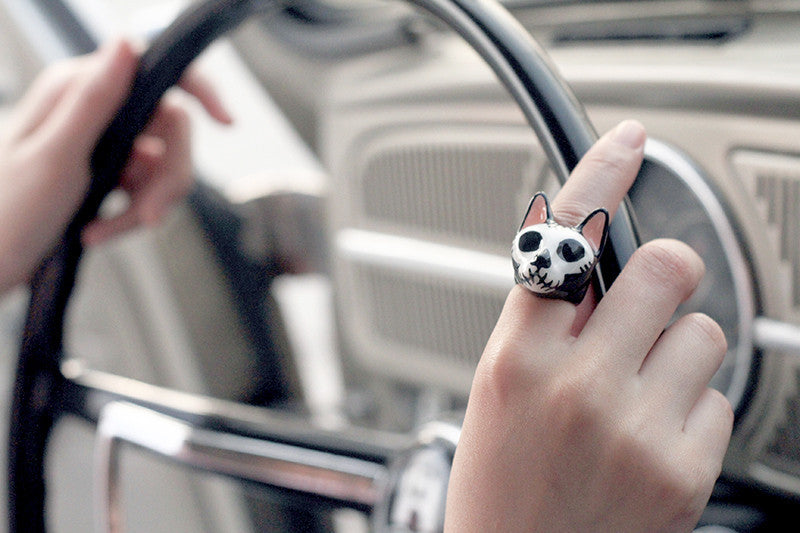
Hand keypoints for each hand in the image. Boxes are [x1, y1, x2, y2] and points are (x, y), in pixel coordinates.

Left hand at [0, 39, 230, 291]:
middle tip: (150, 215)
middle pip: (171, 128)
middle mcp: (93, 111)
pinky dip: (132, 213)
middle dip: (169, 176)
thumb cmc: (6, 215)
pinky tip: (102, 230)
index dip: (199, 90)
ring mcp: (101, 143)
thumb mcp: (57, 156)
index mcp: (77, 91)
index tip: (227, 122)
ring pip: (164, 162)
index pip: (154, 71)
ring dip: (150, 201)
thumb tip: (127, 45)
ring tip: (114, 228)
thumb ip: (94, 99)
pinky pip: (146, 188)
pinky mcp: (105, 173)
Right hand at [445, 121, 732, 531]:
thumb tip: (597, 263)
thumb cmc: (503, 481)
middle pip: (666, 267)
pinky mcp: (683, 468)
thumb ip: (546, 321)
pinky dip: (691, 408)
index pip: (561, 240)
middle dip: (662, 276)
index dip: (598, 177)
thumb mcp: (499, 387)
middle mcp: (578, 385)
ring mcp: (635, 427)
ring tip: (637, 395)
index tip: (625, 143)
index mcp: (517, 358)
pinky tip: (650, 438)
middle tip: (645, 305)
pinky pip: (717, 397)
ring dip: (677, 350)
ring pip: (702, 331)